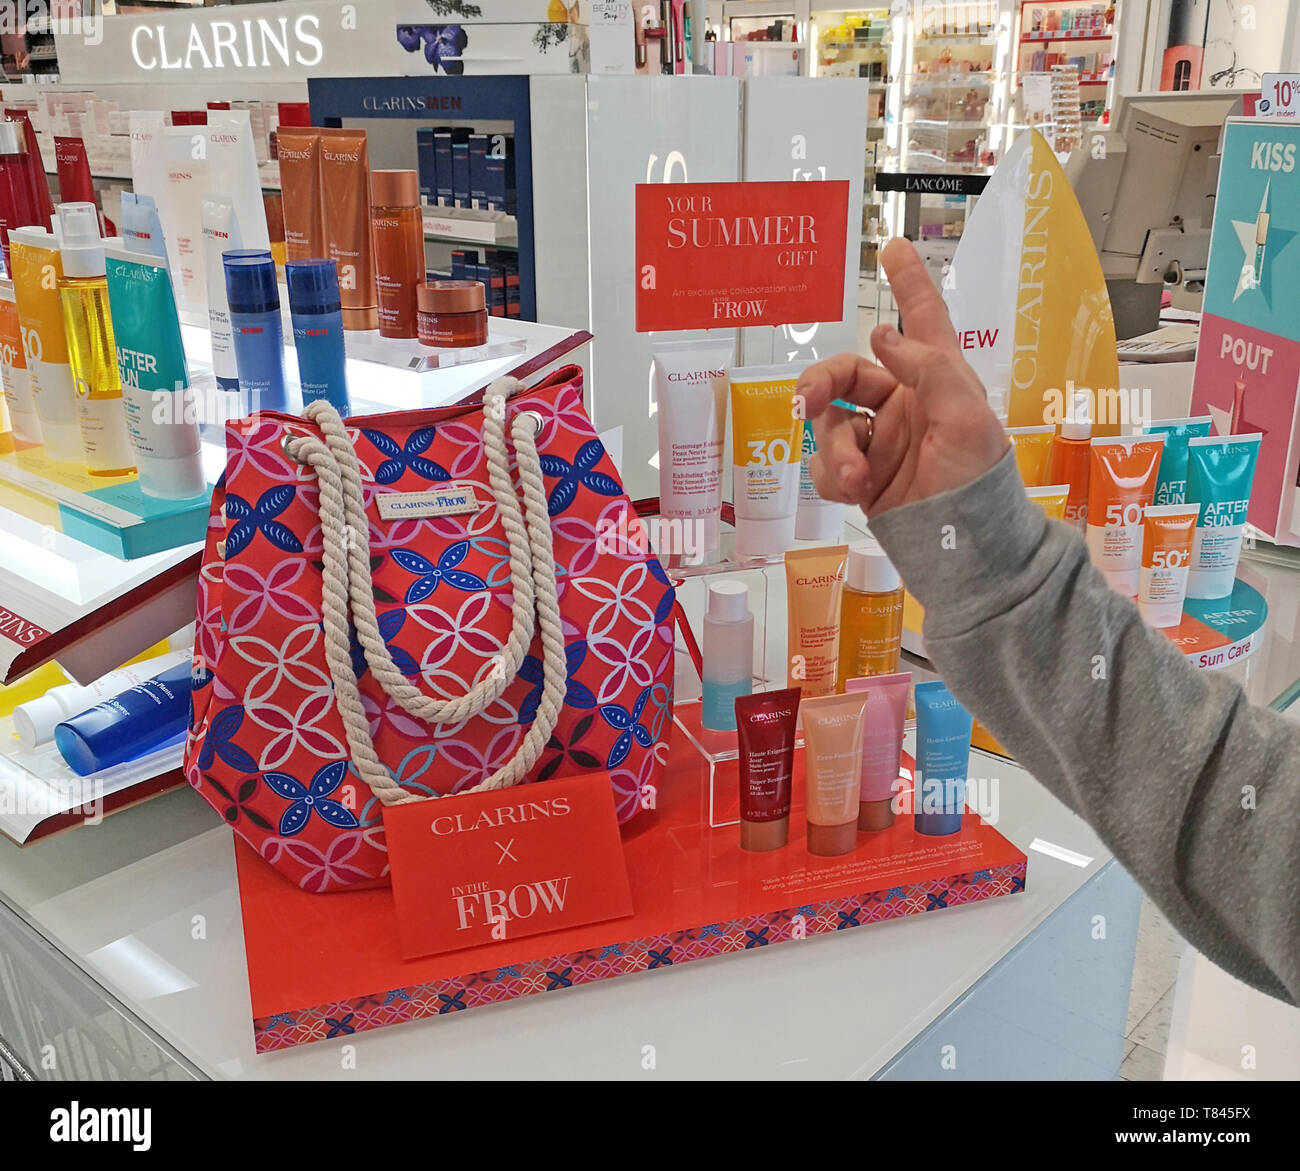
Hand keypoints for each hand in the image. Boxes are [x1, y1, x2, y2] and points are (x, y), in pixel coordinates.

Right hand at [800, 238, 1007, 518]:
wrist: (962, 553)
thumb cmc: (978, 483)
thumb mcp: (967, 419)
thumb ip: (927, 368)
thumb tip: (882, 337)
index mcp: (937, 381)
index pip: (922, 320)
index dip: (909, 283)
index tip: (895, 248)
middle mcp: (904, 404)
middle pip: (847, 373)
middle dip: (821, 383)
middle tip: (806, 401)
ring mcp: (880, 442)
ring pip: (829, 424)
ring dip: (834, 448)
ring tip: (857, 478)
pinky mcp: (862, 478)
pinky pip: (826, 463)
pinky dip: (833, 476)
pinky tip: (855, 493)